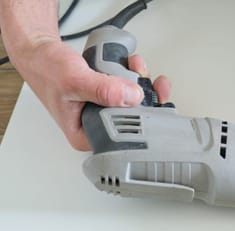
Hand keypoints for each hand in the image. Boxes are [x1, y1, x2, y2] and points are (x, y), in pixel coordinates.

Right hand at [11, 38, 170, 150]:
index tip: (156, 103)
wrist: (39, 51)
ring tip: (133, 66)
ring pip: (136, 101)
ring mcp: (104, 110)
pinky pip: (130, 89)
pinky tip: (130, 64)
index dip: (145, 120)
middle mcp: (98, 126)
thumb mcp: (74, 80)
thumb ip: (102, 90)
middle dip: (148, 96)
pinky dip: (134, 73)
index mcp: (87, 135)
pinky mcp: (108, 96)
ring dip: (141, 80)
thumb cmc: (46, 69)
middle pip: (137, 119)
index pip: (125, 136)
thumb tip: (131, 97)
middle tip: (150, 81)